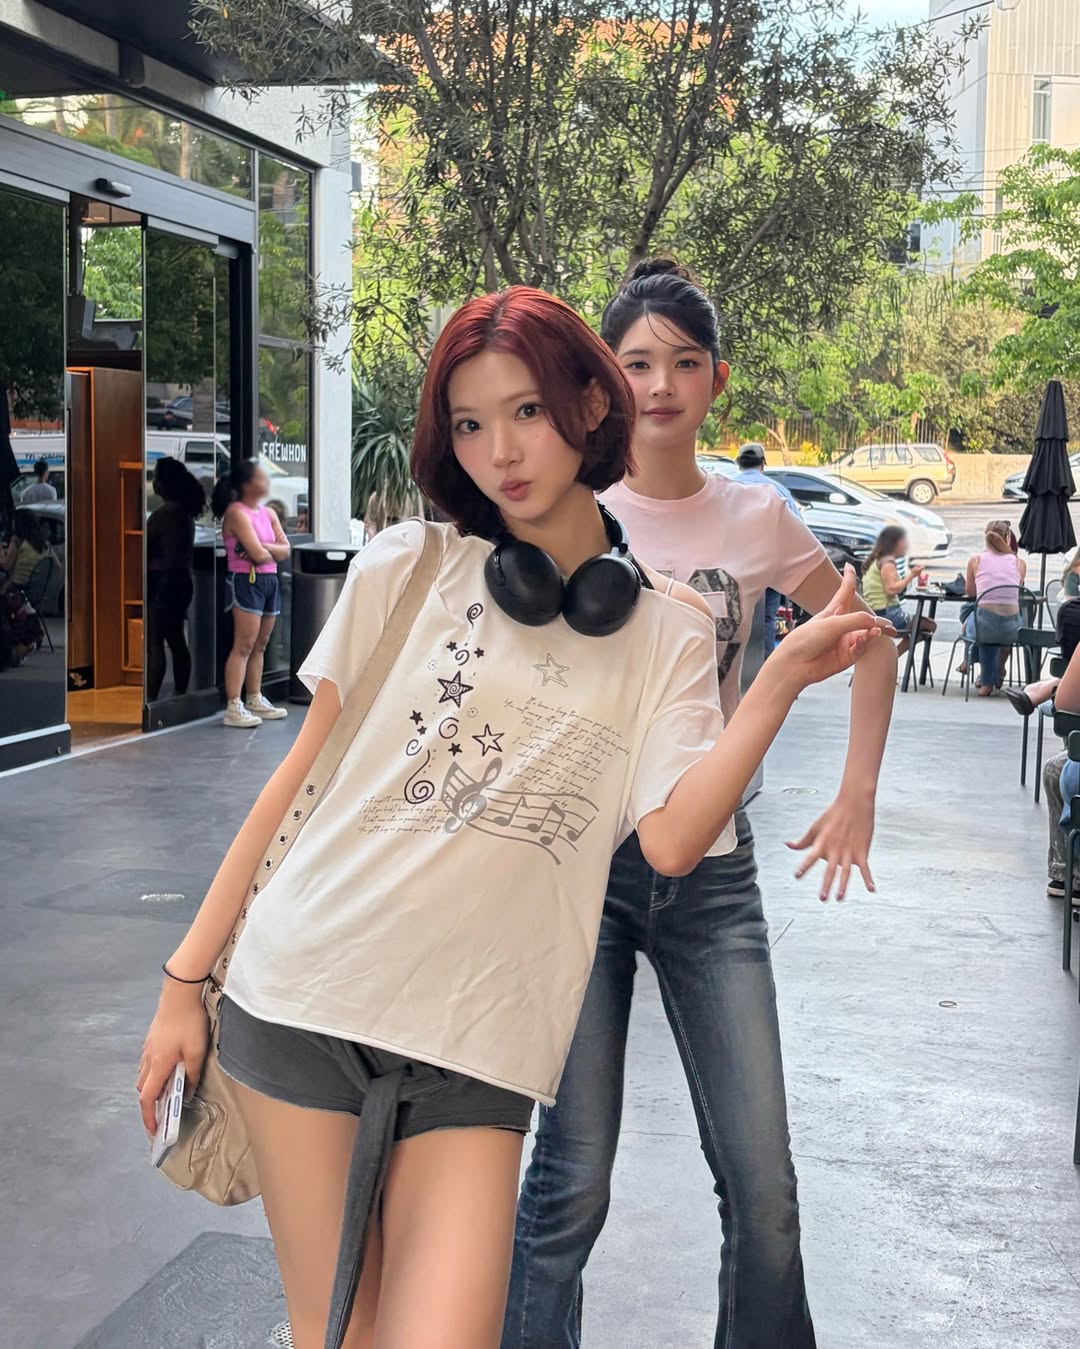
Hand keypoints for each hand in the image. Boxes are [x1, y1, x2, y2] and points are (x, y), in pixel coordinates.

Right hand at [136, 983, 209, 1134]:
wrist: (179, 993)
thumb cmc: (189, 1023)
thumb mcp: (197, 1051)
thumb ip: (192, 1075)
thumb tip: (187, 1093)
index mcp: (158, 1066)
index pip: (147, 1099)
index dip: (149, 1117)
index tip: (153, 1131)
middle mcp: (148, 1059)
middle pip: (143, 1089)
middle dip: (150, 1104)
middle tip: (165, 1112)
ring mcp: (147, 1048)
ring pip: (144, 1075)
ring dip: (152, 1087)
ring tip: (168, 1092)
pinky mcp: (151, 1039)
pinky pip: (148, 1063)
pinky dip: (154, 1073)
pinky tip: (168, 1069)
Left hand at [788, 789, 875, 901]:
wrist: (854, 803)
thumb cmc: (834, 814)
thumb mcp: (815, 826)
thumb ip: (803, 840)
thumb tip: (788, 845)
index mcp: (822, 843)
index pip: (810, 857)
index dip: (803, 866)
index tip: (797, 876)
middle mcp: (835, 849)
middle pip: (830, 870)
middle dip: (826, 884)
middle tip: (822, 898)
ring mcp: (849, 851)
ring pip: (846, 872)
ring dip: (843, 886)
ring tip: (840, 898)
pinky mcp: (862, 851)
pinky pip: (866, 868)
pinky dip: (869, 879)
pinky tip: (872, 889)